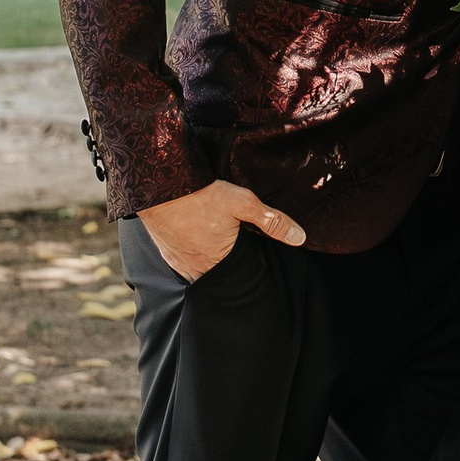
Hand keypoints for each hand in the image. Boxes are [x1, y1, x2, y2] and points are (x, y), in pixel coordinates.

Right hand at [136, 181, 306, 281]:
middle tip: (236, 254)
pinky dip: (192, 258)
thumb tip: (299, 237)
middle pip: (219, 276)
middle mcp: (197, 269)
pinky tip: (197, 246)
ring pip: (199, 273)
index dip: (247, 269)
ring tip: (218, 251)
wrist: (160, 184)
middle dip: (229, 269)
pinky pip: (182, 265)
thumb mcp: (243, 203)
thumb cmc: (202, 194)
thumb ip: (272, 221)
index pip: (240, 276)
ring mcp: (178, 263)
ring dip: (209, 265)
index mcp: (219, 262)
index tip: (252, 259)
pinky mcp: (165, 253)